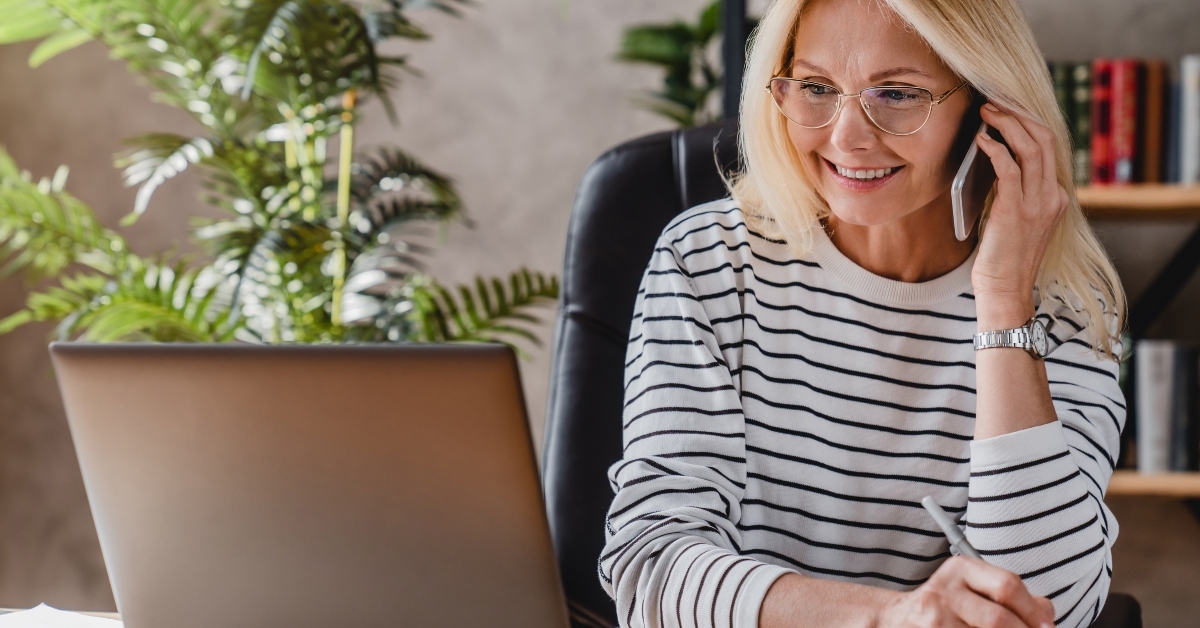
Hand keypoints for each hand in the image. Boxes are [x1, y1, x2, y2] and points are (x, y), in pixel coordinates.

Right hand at [877, 556, 1055, 627]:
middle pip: (998, 618)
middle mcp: (944, 592)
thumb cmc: (945, 606)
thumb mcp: (972, 588)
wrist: (896, 620)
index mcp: (960, 570)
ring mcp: (935, 620)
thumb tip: (1046, 613)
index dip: (1034, 612)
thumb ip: (1010, 595)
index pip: (1007, 585)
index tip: (1048, 627)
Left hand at [971, 103, 1069, 327]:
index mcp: (1056, 197)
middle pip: (1044, 138)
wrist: (1004, 290)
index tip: (1007, 107)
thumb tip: (995, 159)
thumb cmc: (1002, 256)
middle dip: (1019, 114)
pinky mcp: (1016, 209)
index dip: (1028, 122)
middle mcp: (1053, 196)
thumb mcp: (1015, 218)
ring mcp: (1038, 203)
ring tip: (986, 111)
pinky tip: (981, 140)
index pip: (1049, 147)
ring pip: (1031, 147)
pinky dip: (996, 148)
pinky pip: (1009, 167)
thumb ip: (1013, 190)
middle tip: (994, 101)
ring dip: (1007, 124)